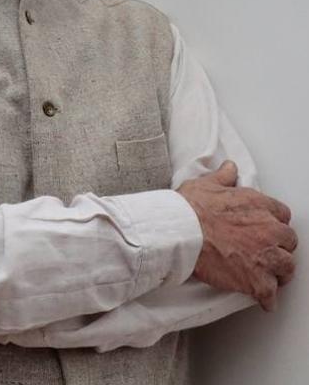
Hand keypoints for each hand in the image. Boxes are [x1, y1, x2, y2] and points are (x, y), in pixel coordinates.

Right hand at [177, 160, 296, 310]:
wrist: (180, 232)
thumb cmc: (189, 209)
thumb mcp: (205, 184)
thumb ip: (223, 177)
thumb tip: (230, 168)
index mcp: (259, 205)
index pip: (282, 215)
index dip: (273, 223)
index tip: (265, 229)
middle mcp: (268, 230)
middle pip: (288, 242)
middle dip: (279, 247)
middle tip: (267, 252)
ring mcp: (265, 256)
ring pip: (286, 268)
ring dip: (279, 273)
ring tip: (270, 277)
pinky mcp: (256, 280)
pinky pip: (271, 295)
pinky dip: (267, 299)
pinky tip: (263, 300)